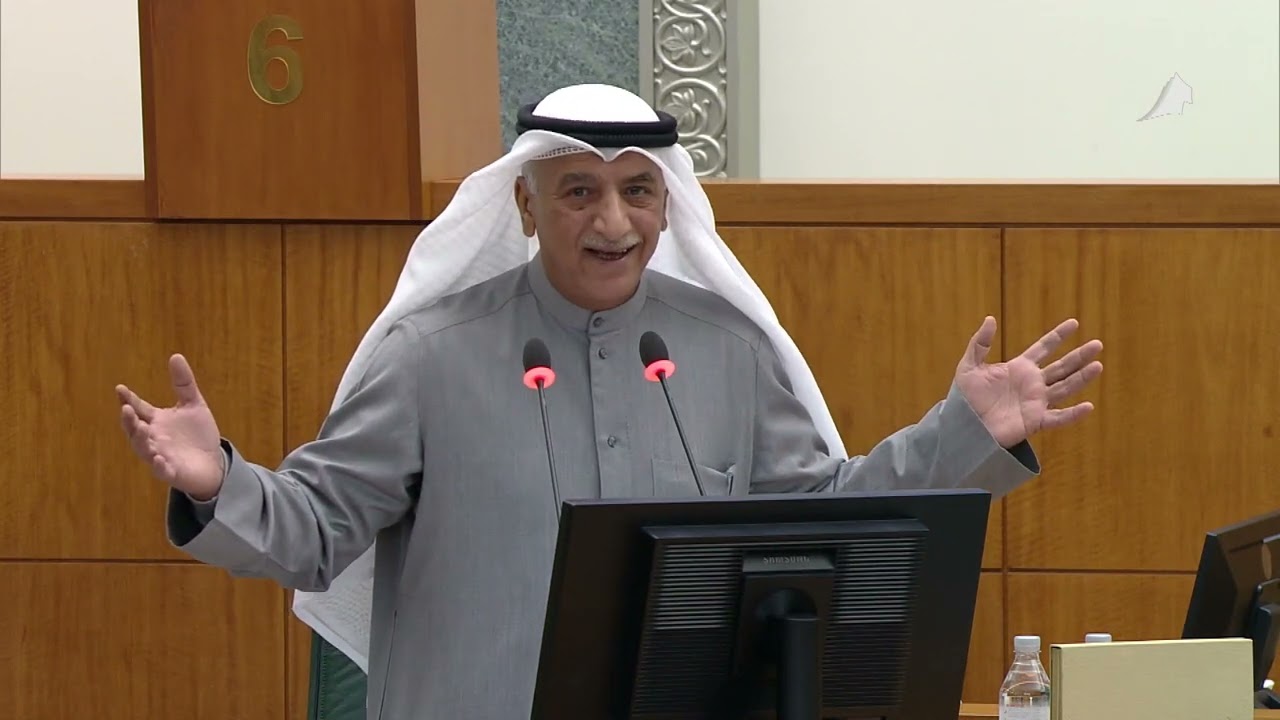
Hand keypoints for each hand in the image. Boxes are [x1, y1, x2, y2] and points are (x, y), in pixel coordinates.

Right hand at [116, 354, 224, 500]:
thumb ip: (184, 383)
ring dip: (140, 440)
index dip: (129, 399)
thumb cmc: (198, 435)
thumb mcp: (193, 405)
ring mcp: (160, 455)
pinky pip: (162, 470)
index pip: (138, 408)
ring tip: (141, 429)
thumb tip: (176, 355)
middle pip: (135, 429)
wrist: (213, 462)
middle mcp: (153, 438)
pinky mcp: (171, 472)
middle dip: (129, 420)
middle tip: (126, 409)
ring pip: (143, 449)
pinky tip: (158, 458)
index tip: (120, 388)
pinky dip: (159, 465)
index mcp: (156, 421)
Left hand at [954, 316, 1102, 447]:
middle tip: (1097, 344)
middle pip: (1061, 366)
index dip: (1058, 336)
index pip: (1044, 348)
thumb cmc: (965, 398)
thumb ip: (980, 343)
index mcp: (1019, 368)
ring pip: (1065, 387)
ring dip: (1082, 378)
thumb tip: (990, 318)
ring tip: (1098, 365)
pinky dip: (1073, 414)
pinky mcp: (1035, 421)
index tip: (1074, 323)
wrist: (962, 425)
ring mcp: (1036, 402)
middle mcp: (1032, 383)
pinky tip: (1088, 406)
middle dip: (1079, 356)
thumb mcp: (969, 366)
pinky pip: (1058, 418)